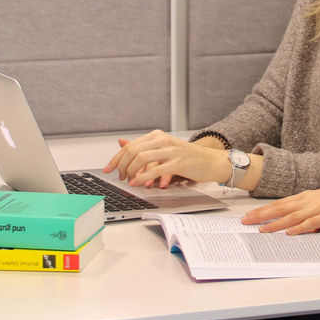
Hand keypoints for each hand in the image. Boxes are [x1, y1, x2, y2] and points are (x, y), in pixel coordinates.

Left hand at [102, 130, 229, 187]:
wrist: (212, 161)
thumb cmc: (187, 158)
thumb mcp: (163, 149)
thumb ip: (143, 147)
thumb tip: (121, 143)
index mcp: (157, 136)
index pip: (130, 145)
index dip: (116, 158)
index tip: (108, 169)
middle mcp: (163, 140)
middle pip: (133, 151)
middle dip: (121, 166)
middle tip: (119, 177)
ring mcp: (171, 150)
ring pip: (142, 158)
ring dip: (131, 171)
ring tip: (128, 181)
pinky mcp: (179, 162)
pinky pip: (157, 170)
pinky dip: (144, 177)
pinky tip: (139, 183)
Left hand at [241, 185, 319, 234]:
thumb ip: (311, 214)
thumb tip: (299, 225)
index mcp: (308, 196)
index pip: (282, 203)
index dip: (265, 209)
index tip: (251, 214)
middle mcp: (310, 200)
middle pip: (281, 207)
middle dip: (262, 215)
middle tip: (246, 221)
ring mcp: (318, 207)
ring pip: (292, 216)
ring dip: (275, 223)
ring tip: (261, 229)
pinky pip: (310, 223)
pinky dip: (298, 228)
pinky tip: (288, 232)